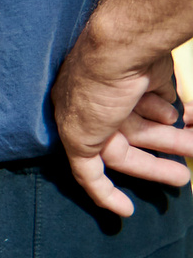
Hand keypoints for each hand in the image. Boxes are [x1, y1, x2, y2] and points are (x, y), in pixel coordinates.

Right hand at [50, 36, 192, 217]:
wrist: (121, 46)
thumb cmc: (94, 90)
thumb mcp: (79, 137)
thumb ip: (85, 169)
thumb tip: (94, 184)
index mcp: (75, 120)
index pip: (95, 163)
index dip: (107, 190)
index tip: (127, 211)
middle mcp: (99, 108)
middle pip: (132, 144)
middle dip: (158, 162)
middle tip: (184, 178)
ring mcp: (126, 92)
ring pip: (154, 126)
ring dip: (175, 139)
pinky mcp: (151, 79)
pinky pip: (168, 104)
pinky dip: (176, 113)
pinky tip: (187, 116)